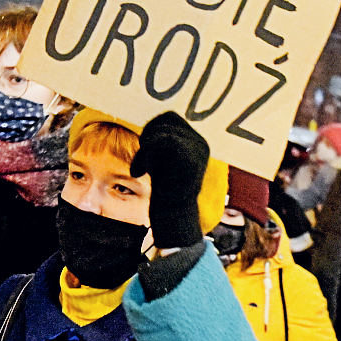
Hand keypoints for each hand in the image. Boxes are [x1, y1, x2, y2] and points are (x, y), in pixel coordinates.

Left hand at [129, 112, 209, 250]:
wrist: (174, 222)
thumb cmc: (166, 195)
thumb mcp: (165, 164)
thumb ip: (162, 143)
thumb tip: (151, 125)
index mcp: (199, 144)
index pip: (170, 118)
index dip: (152, 130)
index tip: (147, 152)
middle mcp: (201, 145)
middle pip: (165, 120)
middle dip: (149, 136)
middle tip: (146, 161)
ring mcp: (196, 152)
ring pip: (162, 132)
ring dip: (146, 148)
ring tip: (145, 168)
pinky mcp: (188, 161)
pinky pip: (160, 144)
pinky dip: (144, 157)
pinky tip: (139, 172)